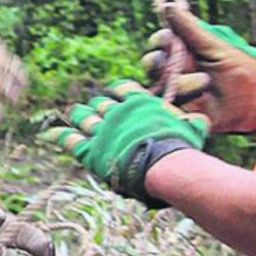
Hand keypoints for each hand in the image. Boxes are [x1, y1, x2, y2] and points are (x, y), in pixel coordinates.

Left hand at [40, 80, 204, 205]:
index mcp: (140, 104)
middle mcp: (118, 112)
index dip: (118, 90)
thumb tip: (202, 121)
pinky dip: (62, 135)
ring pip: (86, 119)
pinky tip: (52, 132)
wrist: (164, 165)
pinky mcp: (92, 151)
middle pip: (102, 105)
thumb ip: (193, 123)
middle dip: (96, 105)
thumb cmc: (182, 149)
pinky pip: (72, 141)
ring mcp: (103, 130)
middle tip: (90, 105)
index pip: (124, 90)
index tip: (113, 91)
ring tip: (74, 112)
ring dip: (79, 115)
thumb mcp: (192, 131)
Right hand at [142, 0, 255, 132]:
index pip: (160, 42)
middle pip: (152, 64)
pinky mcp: (182, 112)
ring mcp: (178, 92)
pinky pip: (168, 109)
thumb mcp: (215, 47)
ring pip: (160, 86)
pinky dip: (178, 104)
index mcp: (184, 51)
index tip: (166, 40)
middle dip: (158, 63)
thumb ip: (191, 30)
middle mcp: (177, 70)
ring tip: (206, 84)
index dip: (160, 41)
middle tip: (172, 64)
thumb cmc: (241, 68)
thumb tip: (169, 6)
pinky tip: (196, 100)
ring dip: (182, 84)